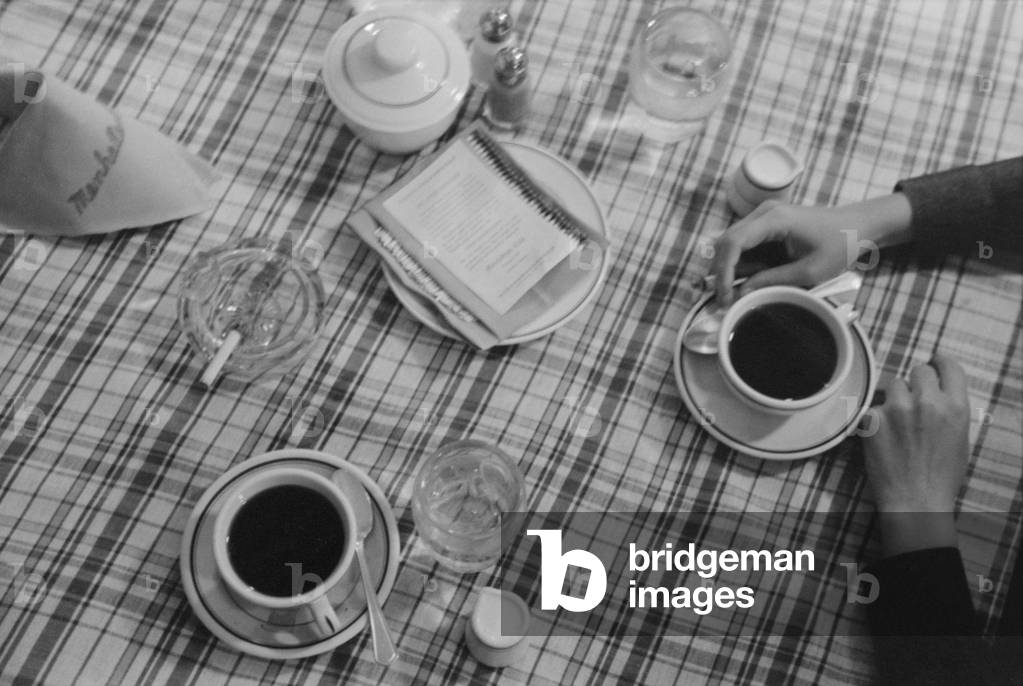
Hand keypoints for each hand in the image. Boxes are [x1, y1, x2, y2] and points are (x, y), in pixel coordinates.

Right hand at [711, 195, 912, 305]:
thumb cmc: (841, 244)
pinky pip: (743, 245)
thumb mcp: (810, 271)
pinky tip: (757, 277)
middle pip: (725, 242)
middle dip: (723, 273)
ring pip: (731, 245)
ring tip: (751, 287)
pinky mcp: (766, 225)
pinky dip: (743, 264)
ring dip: (734, 269)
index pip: (733, 242)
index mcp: (774, 219)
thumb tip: (741, 293)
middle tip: (728, 299)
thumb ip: (773, 281)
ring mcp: (763, 217)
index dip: (723, 271)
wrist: (859, 226)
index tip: (725, 296)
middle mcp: (762, 213)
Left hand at [861, 354, 970, 554]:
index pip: (949, 366)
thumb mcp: (960, 439)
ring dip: (895, 397)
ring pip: (893, 384)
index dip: (939, 363)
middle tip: (913, 401)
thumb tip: (937, 390)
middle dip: (916, 383)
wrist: (914, 501)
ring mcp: (897, 409)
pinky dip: (876, 418)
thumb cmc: (940, 476)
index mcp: (955, 407)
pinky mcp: (872, 418)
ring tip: (898, 423)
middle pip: (918, 371)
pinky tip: (883, 438)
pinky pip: (874, 406)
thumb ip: (950, 409)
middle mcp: (927, 402)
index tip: (934, 365)